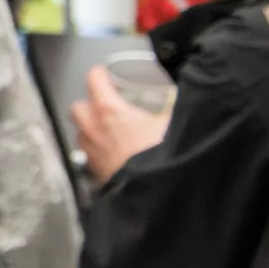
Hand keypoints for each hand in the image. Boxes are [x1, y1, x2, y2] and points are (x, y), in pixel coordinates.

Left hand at [72, 66, 170, 184]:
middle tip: (105, 104)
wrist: (159, 194)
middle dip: (89, 104)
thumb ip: (175, 107)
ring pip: (81, 134)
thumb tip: (189, 98)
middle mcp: (94, 131)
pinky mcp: (97, 175)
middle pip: (79, 108)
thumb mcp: (175, 123)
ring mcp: (92, 154)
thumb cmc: (163, 156)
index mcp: (109, 111)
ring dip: (91, 130)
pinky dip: (98, 153)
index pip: (94, 81)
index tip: (104, 73)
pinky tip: (115, 156)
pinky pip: (89, 158)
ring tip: (110, 131)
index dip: (99, 75)